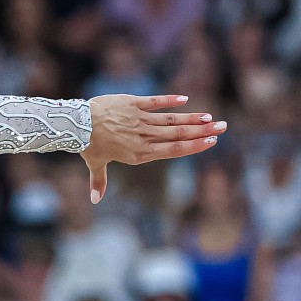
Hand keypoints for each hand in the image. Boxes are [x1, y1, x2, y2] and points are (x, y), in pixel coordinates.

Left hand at [83, 94, 225, 203]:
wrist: (77, 125)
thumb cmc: (87, 146)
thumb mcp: (96, 165)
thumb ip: (99, 181)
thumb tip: (95, 200)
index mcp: (139, 153)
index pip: (173, 150)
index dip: (193, 146)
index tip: (211, 142)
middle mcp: (144, 137)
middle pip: (178, 134)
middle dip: (202, 131)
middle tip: (223, 127)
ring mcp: (140, 119)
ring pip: (171, 119)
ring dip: (192, 117)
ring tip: (210, 117)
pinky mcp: (133, 103)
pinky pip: (155, 101)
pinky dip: (170, 100)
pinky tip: (185, 99)